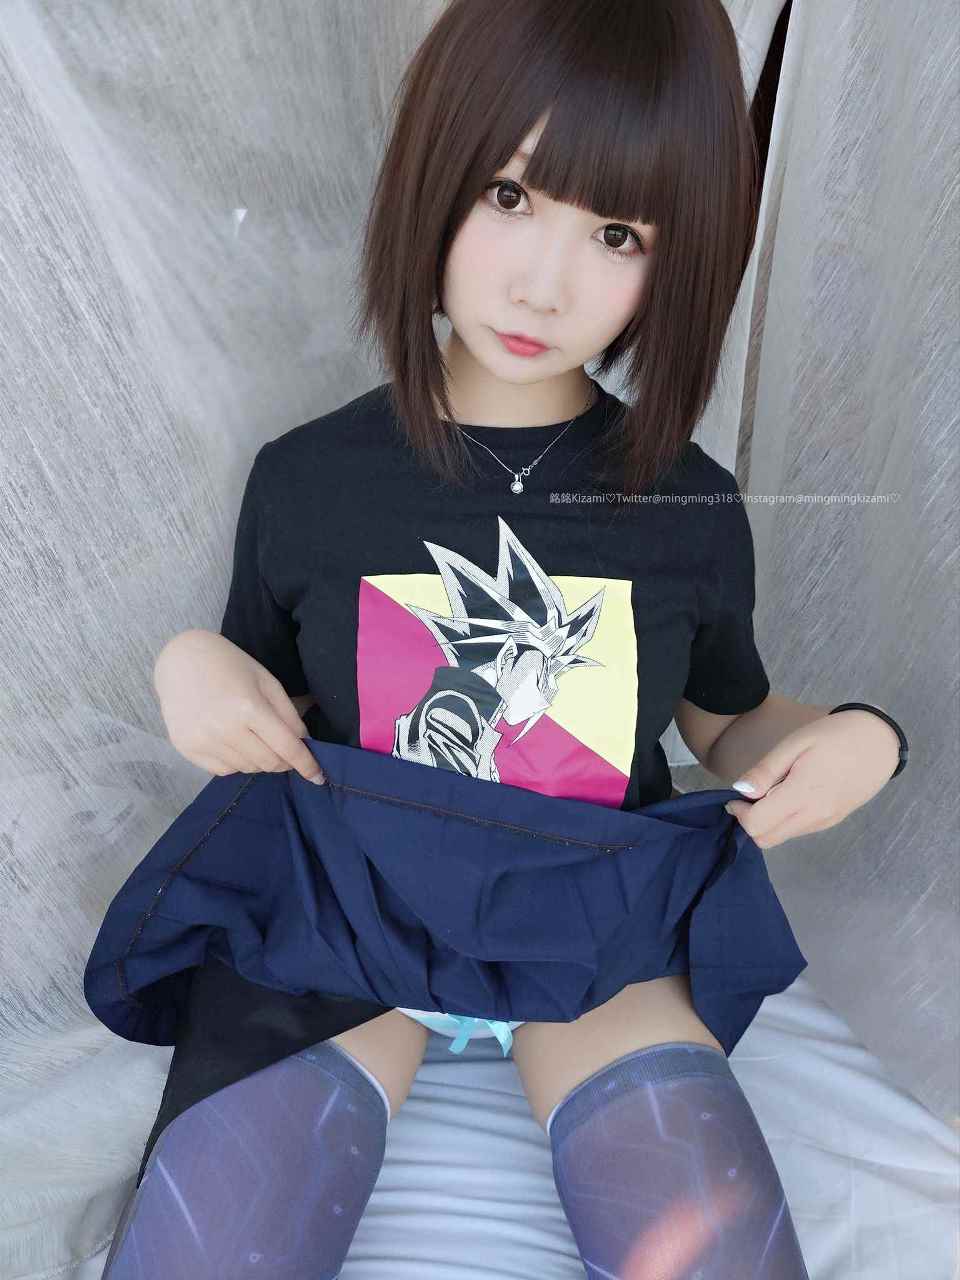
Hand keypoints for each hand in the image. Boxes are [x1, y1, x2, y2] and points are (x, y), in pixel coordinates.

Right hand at [153, 629, 324, 783]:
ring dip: (260, 760)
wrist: (181, 660)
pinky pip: (223, 771)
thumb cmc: (229, 665)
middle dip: (284, 762)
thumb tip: (304, 744)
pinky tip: (233, 741)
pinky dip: (237, 762)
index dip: (307, 765)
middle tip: (285, 749)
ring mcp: (203, 742)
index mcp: (249, 708)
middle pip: (269, 763)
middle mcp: (224, 729)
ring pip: (247, 769)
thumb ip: (288, 714)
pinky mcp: (187, 749)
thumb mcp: (267, 681)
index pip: (287, 748)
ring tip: (253, 737)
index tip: (319, 777)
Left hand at [722, 709, 900, 849]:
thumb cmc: (833, 735)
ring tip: (775, 788)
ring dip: (768, 821)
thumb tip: (740, 791)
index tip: (738, 795)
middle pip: (767, 839)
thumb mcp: (795, 743)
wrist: (878, 741)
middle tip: (753, 793)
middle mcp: (814, 816)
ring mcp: (825, 821)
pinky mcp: (833, 820)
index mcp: (802, 795)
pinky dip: (785, 820)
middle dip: (750, 821)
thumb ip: (766, 770)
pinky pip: (799, 830)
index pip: (757, 825)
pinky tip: (791, 793)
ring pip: (782, 837)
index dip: (739, 813)